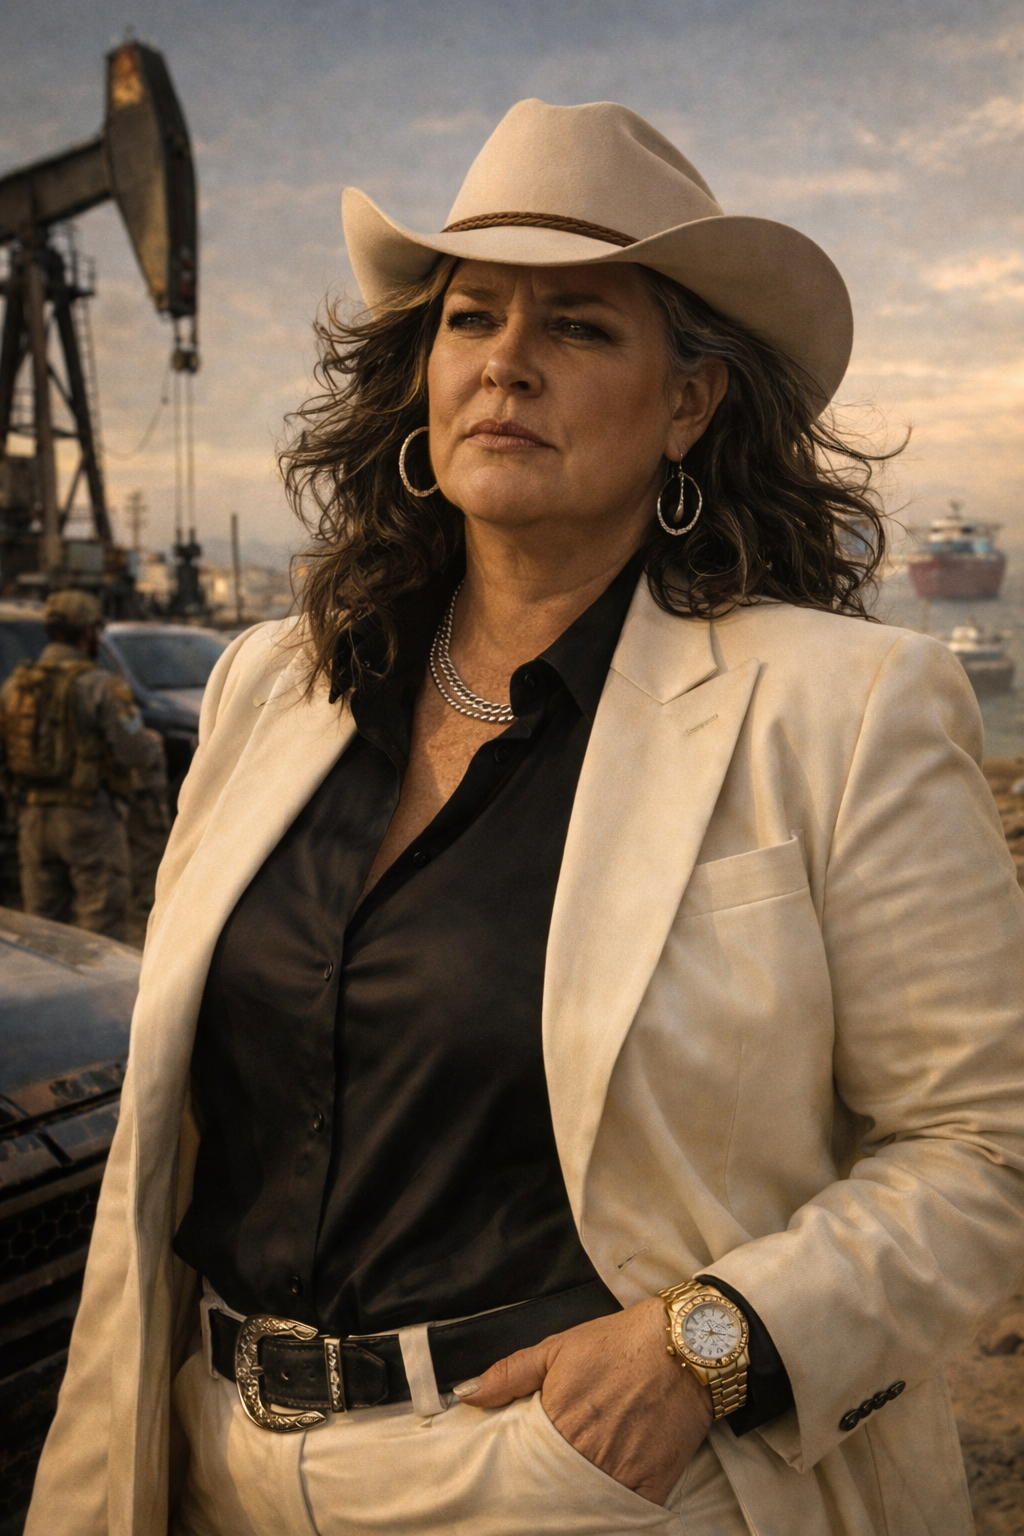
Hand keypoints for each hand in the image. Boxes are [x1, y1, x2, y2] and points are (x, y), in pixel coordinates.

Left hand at [456, 1297, 712, 1504]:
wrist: (685, 1345)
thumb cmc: (619, 1342)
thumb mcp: (558, 1347)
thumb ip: (510, 1373)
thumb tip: (467, 1395)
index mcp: (559, 1420)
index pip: (522, 1467)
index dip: (512, 1478)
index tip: (500, 1487)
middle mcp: (588, 1452)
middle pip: (550, 1492)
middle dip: (538, 1496)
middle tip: (526, 1500)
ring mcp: (622, 1472)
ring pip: (584, 1507)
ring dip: (571, 1505)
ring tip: (560, 1501)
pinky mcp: (653, 1484)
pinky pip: (624, 1516)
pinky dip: (609, 1516)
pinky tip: (597, 1510)